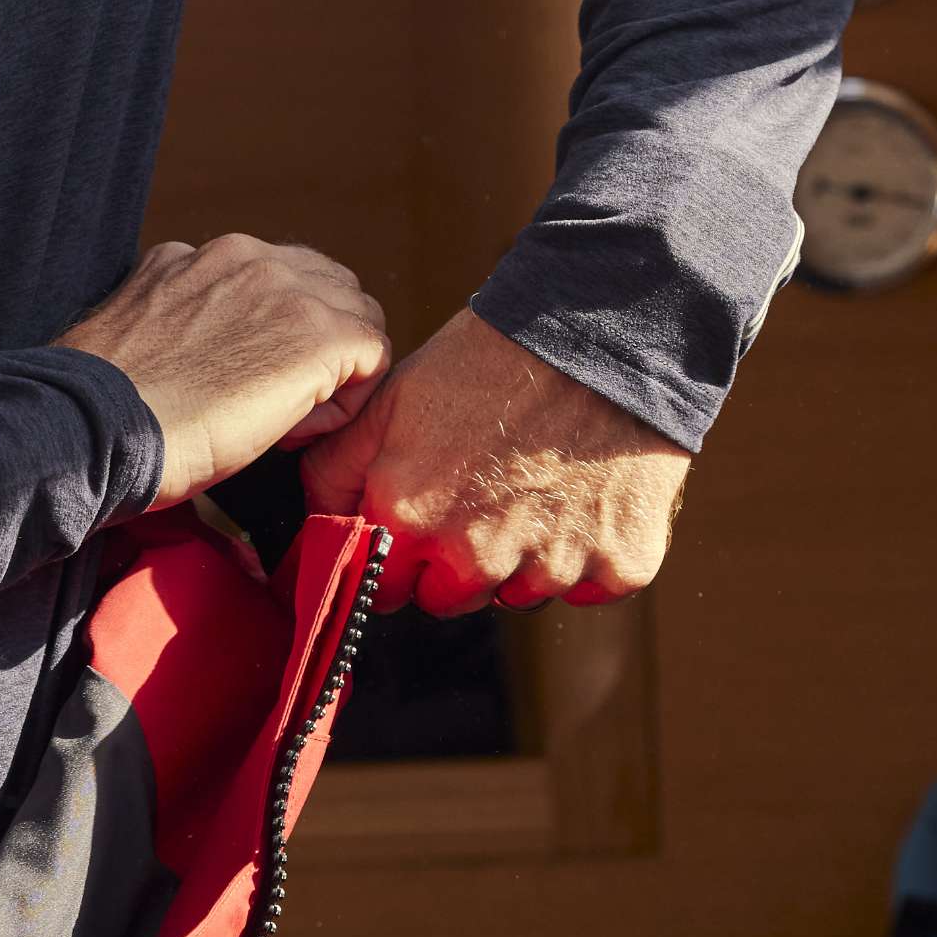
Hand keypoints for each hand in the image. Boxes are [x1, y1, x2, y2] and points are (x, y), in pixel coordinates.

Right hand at [57, 235, 387, 510]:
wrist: (96, 427)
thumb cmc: (102, 408)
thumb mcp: (141, 333)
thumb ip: (181, 319)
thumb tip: (202, 352)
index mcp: (197, 256)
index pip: (276, 277)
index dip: (275, 333)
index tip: (242, 380)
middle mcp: (242, 254)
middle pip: (328, 286)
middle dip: (317, 343)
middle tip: (272, 402)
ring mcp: (284, 287)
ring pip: (356, 318)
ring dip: (332, 370)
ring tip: (281, 419)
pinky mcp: (319, 332)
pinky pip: (371, 357)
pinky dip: (343, 403)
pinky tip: (290, 430)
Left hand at [296, 307, 688, 615]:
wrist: (592, 335)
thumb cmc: (485, 363)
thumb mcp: (387, 402)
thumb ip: (338, 472)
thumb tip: (315, 528)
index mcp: (411, 518)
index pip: (383, 590)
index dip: (393, 561)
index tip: (408, 536)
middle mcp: (476, 557)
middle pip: (450, 601)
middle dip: (452, 565)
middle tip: (475, 499)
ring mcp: (552, 566)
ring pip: (520, 596)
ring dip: (522, 560)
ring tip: (532, 486)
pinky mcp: (621, 564)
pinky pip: (592, 586)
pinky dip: (589, 553)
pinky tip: (581, 497)